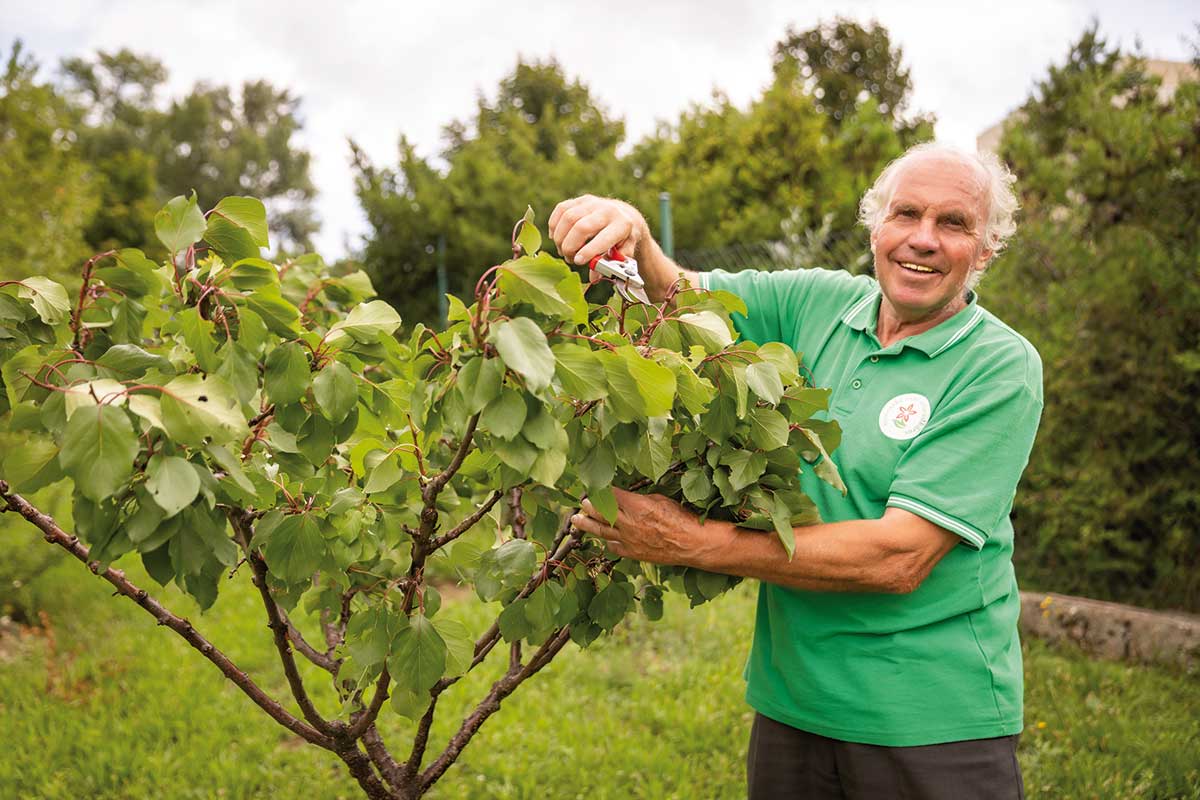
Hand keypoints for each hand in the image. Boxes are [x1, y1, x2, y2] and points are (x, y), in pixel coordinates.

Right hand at [548, 195, 647, 267]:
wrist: (624, 215)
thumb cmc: (623, 239)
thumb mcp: (623, 252)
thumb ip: (610, 265)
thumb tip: (594, 278)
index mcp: (622, 225)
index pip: (603, 238)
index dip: (588, 251)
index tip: (578, 261)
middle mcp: (608, 210)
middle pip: (581, 227)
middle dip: (570, 246)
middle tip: (570, 259)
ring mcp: (592, 202)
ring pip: (568, 218)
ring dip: (560, 238)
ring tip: (564, 251)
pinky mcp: (580, 200)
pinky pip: (561, 209)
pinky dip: (554, 225)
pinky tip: (556, 237)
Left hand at [570, 487, 734, 567]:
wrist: (691, 544)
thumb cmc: (681, 518)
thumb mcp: (660, 500)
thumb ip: (640, 499)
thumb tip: (628, 498)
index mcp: (636, 506)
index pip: (612, 495)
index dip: (602, 490)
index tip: (594, 486)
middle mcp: (629, 523)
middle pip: (601, 513)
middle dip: (589, 506)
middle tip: (581, 501)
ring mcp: (629, 540)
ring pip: (601, 531)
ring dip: (587, 524)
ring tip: (577, 519)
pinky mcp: (633, 553)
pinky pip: (614, 547)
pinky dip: (607, 542)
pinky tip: (602, 539)